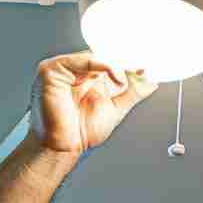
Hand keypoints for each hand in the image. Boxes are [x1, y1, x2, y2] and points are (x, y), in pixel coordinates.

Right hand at [28, 51, 159, 153]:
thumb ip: (133, 92)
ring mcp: (62, 69)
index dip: (127, 63)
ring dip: (115, 67)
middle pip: (102, 55)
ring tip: (122, 83)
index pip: (108, 60)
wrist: (65, 147)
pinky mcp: (52, 70)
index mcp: (86, 77)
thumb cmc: (82, 132)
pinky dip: (103, 65)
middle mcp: (74, 71)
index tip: (146, 67)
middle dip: (124, 64)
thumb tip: (150, 81)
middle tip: (142, 70)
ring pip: (95, 55)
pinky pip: (82, 60)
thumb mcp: (117, 108)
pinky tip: (114, 77)